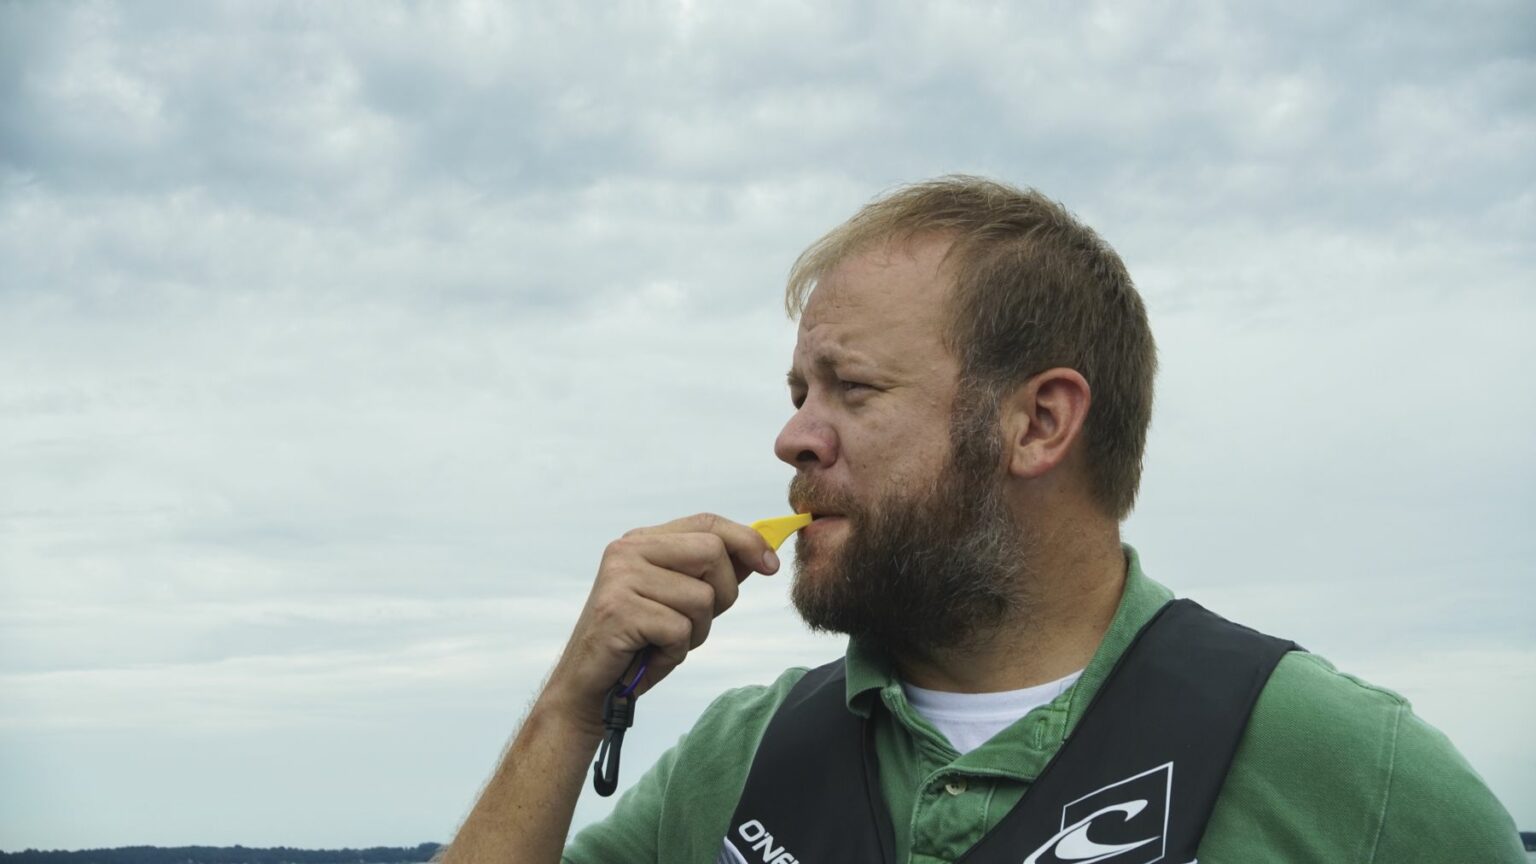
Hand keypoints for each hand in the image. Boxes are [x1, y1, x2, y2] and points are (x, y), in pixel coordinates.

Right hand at [541, 513, 778, 736]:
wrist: (589, 689)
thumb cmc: (638, 644)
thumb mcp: (681, 602)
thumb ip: (712, 575)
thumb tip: (761, 554)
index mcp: (643, 541)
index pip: (707, 523)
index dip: (747, 540)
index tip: (770, 565)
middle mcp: (628, 550)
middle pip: (712, 553)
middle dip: (723, 595)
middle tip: (694, 624)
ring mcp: (620, 578)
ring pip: (701, 597)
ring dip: (695, 632)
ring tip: (663, 642)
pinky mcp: (618, 611)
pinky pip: (679, 629)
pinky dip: (674, 652)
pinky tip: (650, 656)